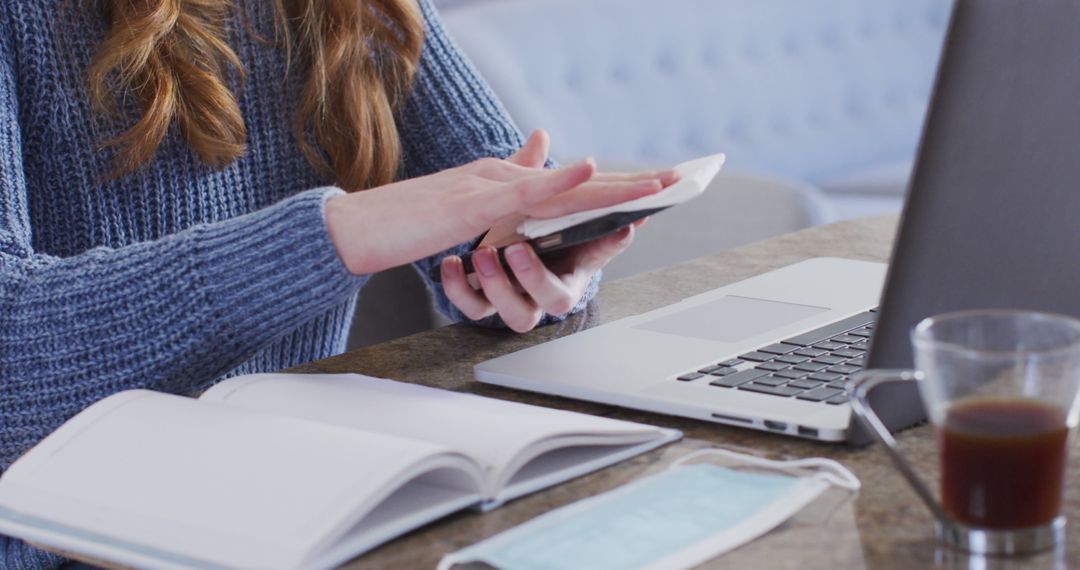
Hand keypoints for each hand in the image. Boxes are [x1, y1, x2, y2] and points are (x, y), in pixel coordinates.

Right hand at [324, 131, 661, 276]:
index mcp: (499, 184)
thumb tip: (516, 195)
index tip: (657, 189)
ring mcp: (486, 187)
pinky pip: (522, 191)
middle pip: (578, 180)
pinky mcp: (469, 202)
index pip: (568, 185)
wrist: (352, 231)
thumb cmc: (401, 226)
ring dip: (613, 181)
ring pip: (562, 183)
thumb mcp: (459, 213)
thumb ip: (490, 203)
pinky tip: (590, 170)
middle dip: (632, 183)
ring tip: (659, 182)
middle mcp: (499, 177)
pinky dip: (558, 179)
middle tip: (680, 180)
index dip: (615, 186)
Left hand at [439, 130, 678, 332]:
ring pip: (518, 316)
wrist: (444, 241)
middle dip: (536, 277)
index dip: (612, 244)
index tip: (623, 226)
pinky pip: (474, 311)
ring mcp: (514, 298)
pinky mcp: (481, 304)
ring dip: (497, 285)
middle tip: (515, 249)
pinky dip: (460, 290)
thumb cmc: (498, 226)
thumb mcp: (514, 200)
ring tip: (480, 254)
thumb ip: (529, 175)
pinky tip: (450, 266)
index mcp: (566, 259)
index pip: (595, 255)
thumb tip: (540, 135)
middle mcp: (544, 284)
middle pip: (558, 299)